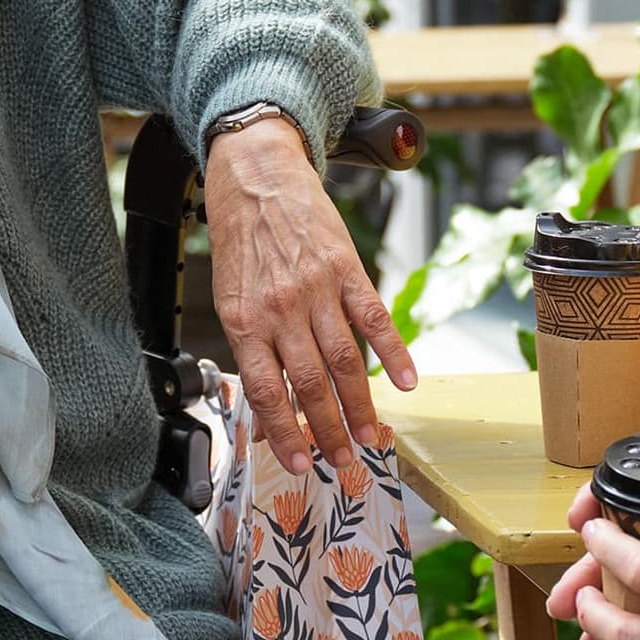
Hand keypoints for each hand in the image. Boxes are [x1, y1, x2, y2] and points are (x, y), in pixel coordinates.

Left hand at [205, 114, 417, 476]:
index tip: (300, 463)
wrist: (257, 176)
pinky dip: (395, 353)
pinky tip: (408, 382)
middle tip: (343, 460)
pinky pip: (375, 318)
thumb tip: (274, 397)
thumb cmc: (242, 239)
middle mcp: (280, 309)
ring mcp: (316, 289)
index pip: (267, 391)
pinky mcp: (347, 268)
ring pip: (344, 362)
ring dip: (361, 406)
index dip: (284, 433)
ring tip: (372, 436)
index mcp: (245, 320)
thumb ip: (253, 343)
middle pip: (310, 384)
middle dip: (329, 431)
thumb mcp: (231, 296)